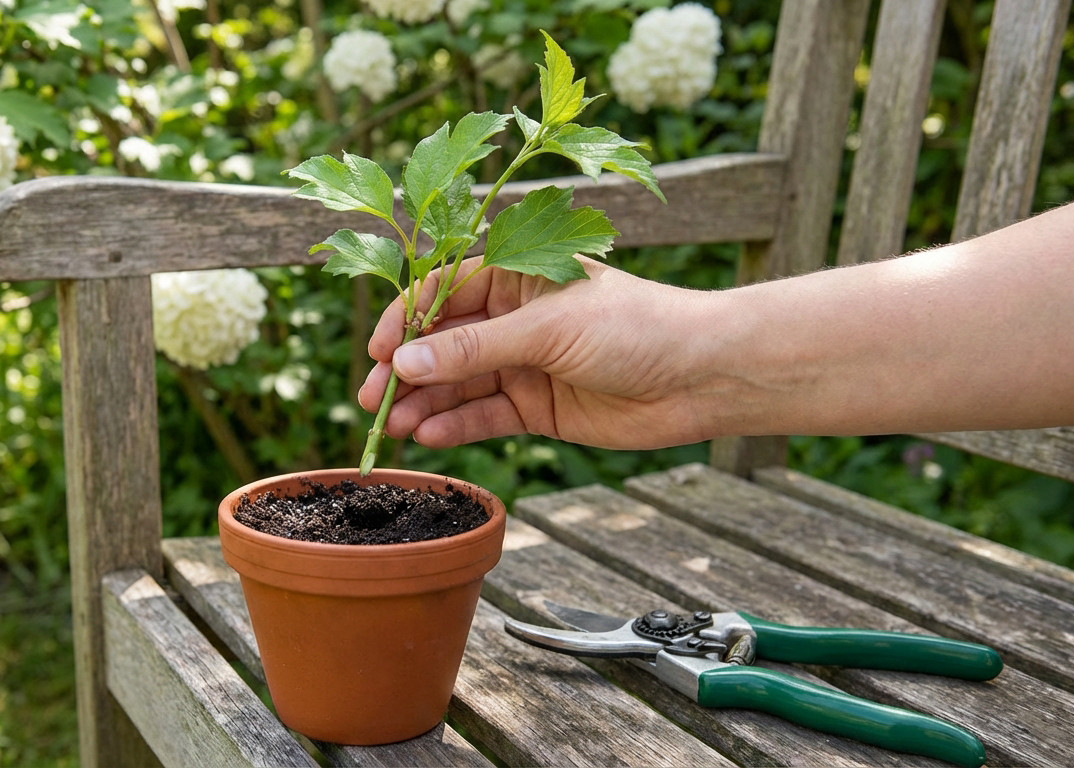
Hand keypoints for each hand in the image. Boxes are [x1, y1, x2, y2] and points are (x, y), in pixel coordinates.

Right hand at [357, 256, 715, 449]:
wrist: (702, 376)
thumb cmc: (635, 327)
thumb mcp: (548, 329)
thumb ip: (474, 348)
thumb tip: (404, 364)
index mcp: (517, 275)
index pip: (443, 292)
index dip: (407, 320)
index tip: (377, 352)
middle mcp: (515, 318)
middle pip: (444, 342)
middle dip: (406, 370)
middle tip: (372, 400)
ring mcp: (525, 364)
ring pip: (459, 384)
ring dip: (425, 403)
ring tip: (395, 426)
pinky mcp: (538, 407)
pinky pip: (486, 415)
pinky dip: (457, 426)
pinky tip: (430, 436)